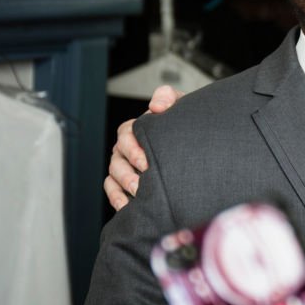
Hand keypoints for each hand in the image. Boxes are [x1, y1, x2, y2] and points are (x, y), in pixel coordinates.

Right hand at [103, 85, 183, 209]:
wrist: (192, 142)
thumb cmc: (182, 124)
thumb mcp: (179, 104)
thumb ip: (167, 97)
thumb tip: (156, 106)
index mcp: (136, 128)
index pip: (125, 134)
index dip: (133, 148)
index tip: (146, 162)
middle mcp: (126, 147)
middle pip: (117, 158)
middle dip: (128, 172)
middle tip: (141, 183)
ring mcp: (124, 165)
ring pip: (113, 175)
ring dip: (123, 186)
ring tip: (138, 195)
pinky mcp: (125, 182)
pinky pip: (112, 190)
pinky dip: (117, 198)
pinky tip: (128, 207)